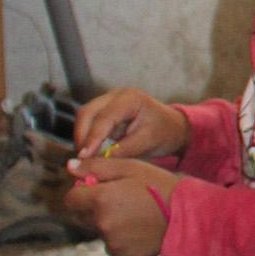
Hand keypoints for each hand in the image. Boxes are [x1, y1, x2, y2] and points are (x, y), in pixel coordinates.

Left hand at [58, 157, 177, 255]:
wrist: (189, 216)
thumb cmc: (161, 186)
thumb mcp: (131, 168)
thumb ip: (97, 167)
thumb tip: (70, 167)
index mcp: (100, 199)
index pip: (70, 199)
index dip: (82, 193)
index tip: (100, 190)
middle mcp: (101, 223)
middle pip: (82, 216)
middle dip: (95, 208)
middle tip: (122, 201)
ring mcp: (111, 241)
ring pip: (98, 231)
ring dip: (109, 223)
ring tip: (136, 215)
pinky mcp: (122, 254)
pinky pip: (112, 245)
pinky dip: (121, 239)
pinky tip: (140, 230)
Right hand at [73, 87, 188, 159]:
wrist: (172, 127)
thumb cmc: (164, 132)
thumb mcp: (148, 142)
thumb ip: (123, 150)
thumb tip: (97, 160)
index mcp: (130, 98)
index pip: (104, 117)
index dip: (92, 137)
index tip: (84, 156)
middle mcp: (115, 95)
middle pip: (87, 113)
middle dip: (82, 137)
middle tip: (82, 160)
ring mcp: (107, 101)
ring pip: (84, 117)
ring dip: (82, 137)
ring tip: (85, 158)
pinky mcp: (103, 110)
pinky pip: (88, 122)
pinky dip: (87, 137)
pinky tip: (89, 152)